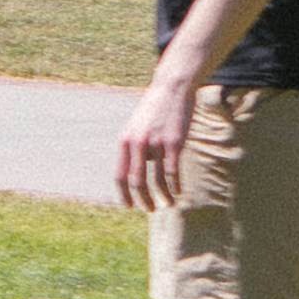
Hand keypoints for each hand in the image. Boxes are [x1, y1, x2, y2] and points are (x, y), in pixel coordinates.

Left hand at [111, 78, 198, 211]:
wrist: (171, 89)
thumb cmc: (154, 110)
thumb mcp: (137, 127)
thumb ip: (135, 149)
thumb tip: (140, 173)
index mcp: (125, 141)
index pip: (119, 175)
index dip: (124, 194)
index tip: (129, 206)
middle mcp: (137, 143)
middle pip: (137, 182)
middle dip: (143, 200)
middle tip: (150, 209)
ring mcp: (156, 143)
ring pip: (157, 180)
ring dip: (163, 196)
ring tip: (168, 204)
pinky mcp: (174, 142)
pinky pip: (173, 171)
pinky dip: (175, 186)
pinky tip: (179, 192)